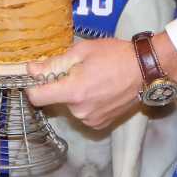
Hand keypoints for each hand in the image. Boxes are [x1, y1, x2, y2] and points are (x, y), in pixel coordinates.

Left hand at [24, 38, 141, 129]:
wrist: (145, 70)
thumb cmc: (114, 55)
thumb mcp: (82, 51)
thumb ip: (54, 63)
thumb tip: (31, 70)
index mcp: (73, 91)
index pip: (37, 98)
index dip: (33, 87)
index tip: (37, 78)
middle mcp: (79, 111)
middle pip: (56, 100)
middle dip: (61, 86)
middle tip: (77, 71)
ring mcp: (90, 120)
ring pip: (70, 106)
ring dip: (75, 95)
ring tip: (93, 80)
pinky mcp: (100, 124)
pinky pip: (83, 113)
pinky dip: (87, 103)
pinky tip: (100, 91)